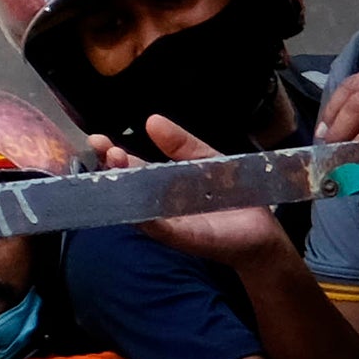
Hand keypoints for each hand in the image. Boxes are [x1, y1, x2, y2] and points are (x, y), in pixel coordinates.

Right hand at [109, 114, 295, 265]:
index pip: (129, 166)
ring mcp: (167, 223)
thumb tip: (152, 121)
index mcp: (160, 183)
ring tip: (116, 163)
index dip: (111, 153)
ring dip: (123, 186)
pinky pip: (160, 228)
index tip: (97, 138)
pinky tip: (135, 206)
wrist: (260, 230)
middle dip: (110, 166)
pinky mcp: (183, 238)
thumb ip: (181, 143)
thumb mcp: (204, 159)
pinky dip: (146, 218)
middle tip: (104, 148)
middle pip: (125, 186)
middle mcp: (157, 204)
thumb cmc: (230, 195)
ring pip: (136, 206)